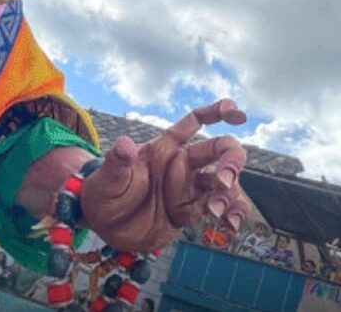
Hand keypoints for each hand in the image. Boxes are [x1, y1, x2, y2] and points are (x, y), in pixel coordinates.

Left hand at [80, 99, 249, 252]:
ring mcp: (189, 187)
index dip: (217, 112)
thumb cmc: (103, 193)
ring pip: (225, 180)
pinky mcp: (192, 210)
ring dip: (230, 192)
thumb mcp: (107, 178)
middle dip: (231, 159)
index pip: (195, 121)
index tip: (237, 113)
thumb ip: (118, 161)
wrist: (104, 227)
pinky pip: (221, 207)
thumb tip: (125, 144)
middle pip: (219, 150)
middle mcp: (181, 164)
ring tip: (215, 210)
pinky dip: (233, 214)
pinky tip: (231, 224)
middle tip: (223, 180)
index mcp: (164, 148)